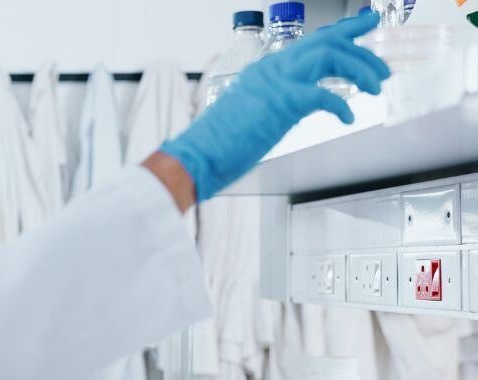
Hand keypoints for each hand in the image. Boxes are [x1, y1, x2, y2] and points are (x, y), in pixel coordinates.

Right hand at [160, 11, 390, 200]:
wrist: (197, 155)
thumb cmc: (219, 142)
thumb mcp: (253, 113)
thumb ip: (279, 103)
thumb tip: (301, 105)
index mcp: (265, 70)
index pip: (312, 42)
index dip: (345, 32)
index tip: (367, 24)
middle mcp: (272, 69)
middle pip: (328, 44)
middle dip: (362, 53)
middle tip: (383, 71)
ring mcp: (276, 82)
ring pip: (330, 57)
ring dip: (360, 70)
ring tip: (377, 88)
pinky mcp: (281, 102)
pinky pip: (324, 95)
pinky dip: (341, 106)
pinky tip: (347, 118)